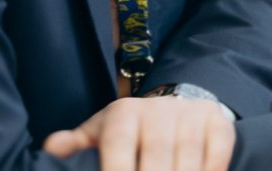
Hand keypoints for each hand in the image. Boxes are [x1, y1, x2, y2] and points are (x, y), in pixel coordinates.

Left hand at [44, 96, 232, 170]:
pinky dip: (212, 170)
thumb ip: (75, 144)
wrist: (172, 107)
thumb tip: (52, 147)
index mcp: (124, 113)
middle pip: (157, 155)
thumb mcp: (98, 134)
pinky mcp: (218, 120)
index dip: (116, 170)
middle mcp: (160, 109)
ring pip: (189, 155)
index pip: (118, 145)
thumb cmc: (128, 133)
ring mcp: (192, 113)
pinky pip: (218, 151)